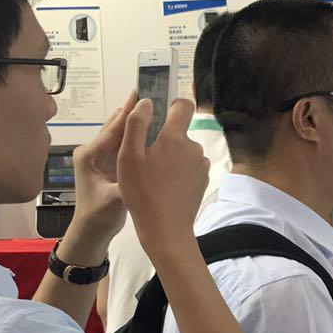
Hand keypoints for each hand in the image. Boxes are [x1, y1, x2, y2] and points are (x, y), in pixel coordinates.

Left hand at [66, 91, 137, 242]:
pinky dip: (136, 135)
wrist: (92, 232)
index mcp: (89, 155)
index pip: (112, 130)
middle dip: (132, 110)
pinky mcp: (110, 163)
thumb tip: (147, 168)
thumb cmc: (98, 216)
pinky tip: (151, 128)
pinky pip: (125, 144)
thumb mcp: (114, 201)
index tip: (142, 93)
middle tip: (152, 92)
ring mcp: (101, 157)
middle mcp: (93, 151)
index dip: (128, 112)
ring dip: (135, 121)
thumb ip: (129, 183)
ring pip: (120, 133)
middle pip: (115, 126)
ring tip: (154, 104)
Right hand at [117, 94, 206, 256]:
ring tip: (155, 176)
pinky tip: (166, 186)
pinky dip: (179, 171)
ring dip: (172, 156)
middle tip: (146, 159)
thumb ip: (137, 124)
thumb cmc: (142, 193)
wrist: (166, 230)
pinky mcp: (203, 180)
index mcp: (175, 138)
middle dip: (164, 139)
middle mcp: (194, 148)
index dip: (171, 106)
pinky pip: (190, 166)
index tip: (158, 118)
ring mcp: (201, 165)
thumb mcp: (128, 157)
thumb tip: (147, 102)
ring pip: (184, 150)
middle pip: (180, 131)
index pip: (184, 105)